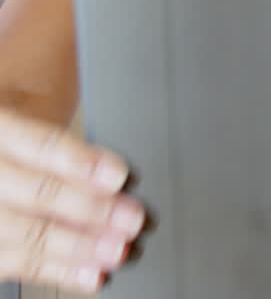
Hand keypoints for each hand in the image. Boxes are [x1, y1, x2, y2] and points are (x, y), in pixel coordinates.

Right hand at [0, 108, 143, 292]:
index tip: (119, 176)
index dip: (77, 161)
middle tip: (132, 219)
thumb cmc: (25, 137)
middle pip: (33, 193)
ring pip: (23, 233)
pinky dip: (58, 271)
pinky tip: (92, 274)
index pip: (37, 143)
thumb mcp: (43, 120)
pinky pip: (14, 263)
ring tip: (117, 251)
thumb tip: (119, 182)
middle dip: (88, 209)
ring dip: (77, 246)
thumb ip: (74, 150)